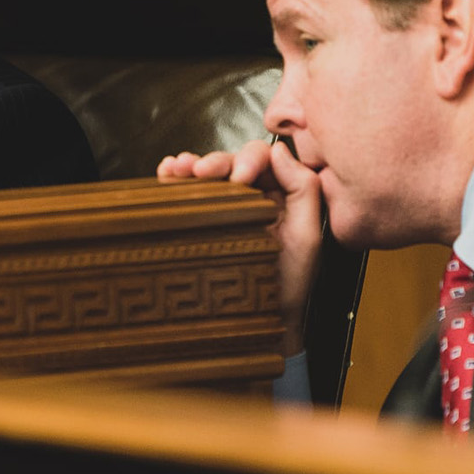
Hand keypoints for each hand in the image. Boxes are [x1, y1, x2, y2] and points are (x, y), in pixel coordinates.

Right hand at [158, 140, 322, 356]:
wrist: (256, 322)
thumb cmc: (284, 287)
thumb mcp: (306, 238)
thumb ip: (303, 190)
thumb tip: (280, 151)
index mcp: (280, 195)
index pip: (264, 160)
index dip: (249, 159)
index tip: (240, 176)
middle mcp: (252, 197)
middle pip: (232, 162)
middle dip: (217, 161)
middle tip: (203, 171)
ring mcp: (224, 209)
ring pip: (208, 174)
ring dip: (192, 165)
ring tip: (179, 169)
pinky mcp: (201, 220)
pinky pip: (187, 192)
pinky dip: (174, 178)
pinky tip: (167, 173)